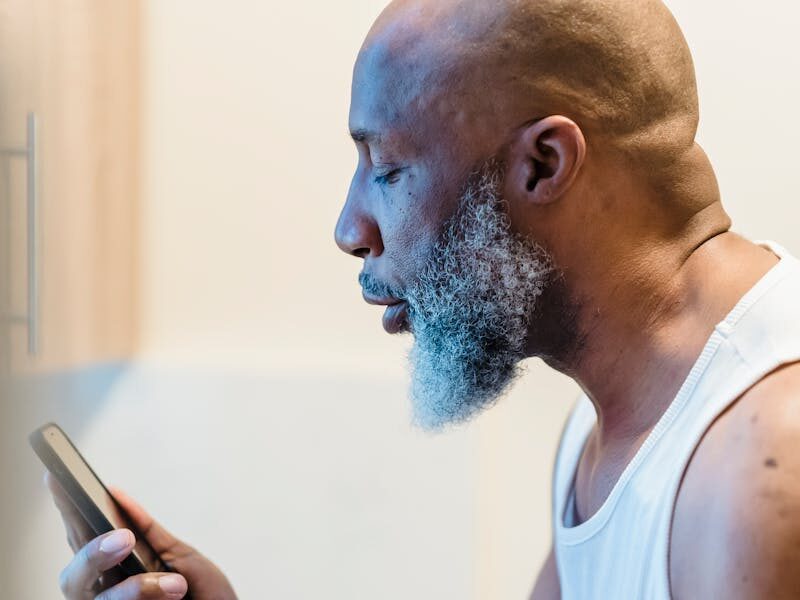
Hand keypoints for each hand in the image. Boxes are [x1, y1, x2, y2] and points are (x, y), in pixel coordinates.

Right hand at [45, 472, 236, 598]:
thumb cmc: (200, 592)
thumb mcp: (177, 555)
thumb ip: (146, 530)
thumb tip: (114, 493)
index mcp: (112, 566)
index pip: (80, 536)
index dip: (64, 510)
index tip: (56, 477)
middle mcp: (103, 591)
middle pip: (74, 575)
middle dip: (92, 554)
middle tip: (123, 538)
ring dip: (133, 589)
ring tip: (174, 583)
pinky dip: (144, 599)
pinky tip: (171, 594)